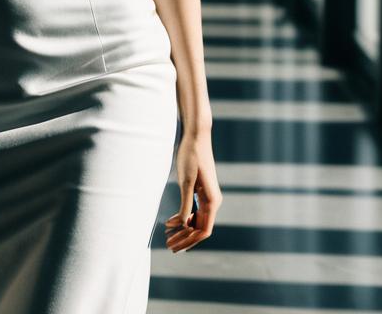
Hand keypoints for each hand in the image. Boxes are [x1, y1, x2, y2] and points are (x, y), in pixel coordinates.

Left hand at [164, 130, 221, 252]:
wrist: (196, 136)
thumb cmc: (191, 156)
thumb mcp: (186, 181)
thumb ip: (186, 203)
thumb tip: (183, 225)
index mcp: (212, 201)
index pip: (203, 230)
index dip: (189, 241)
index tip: (175, 246)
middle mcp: (213, 201)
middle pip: (200, 228)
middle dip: (185, 238)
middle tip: (168, 246)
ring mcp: (208, 196)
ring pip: (197, 220)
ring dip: (183, 230)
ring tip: (168, 236)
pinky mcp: (202, 191)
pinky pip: (195, 210)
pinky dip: (184, 218)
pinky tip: (171, 221)